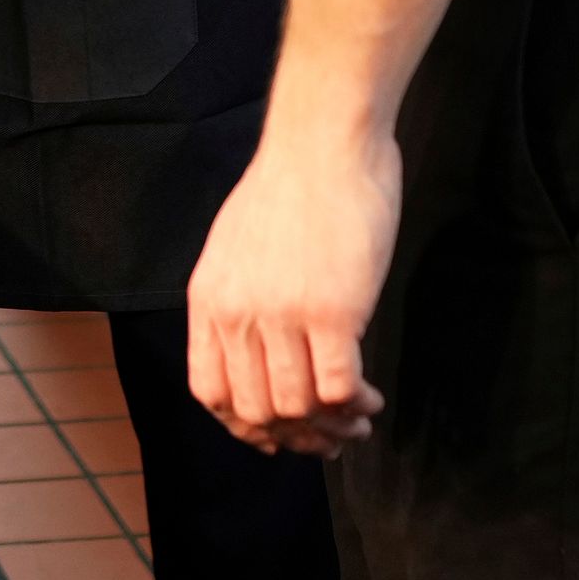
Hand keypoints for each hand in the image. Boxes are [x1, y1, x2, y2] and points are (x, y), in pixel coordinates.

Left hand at [183, 111, 397, 456]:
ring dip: (331, 428)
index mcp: (209, 300)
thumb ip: (239, 299)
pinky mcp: (332, 311)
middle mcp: (238, 314)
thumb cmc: (291, 186)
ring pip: (298, 408)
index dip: (243, 426)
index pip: (210, 392)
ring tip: (357, 420)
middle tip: (328, 437)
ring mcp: (283, 315)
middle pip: (256, 411)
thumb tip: (259, 348)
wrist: (324, 142)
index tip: (277, 434)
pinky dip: (355, 406)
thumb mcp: (236, 246)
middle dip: (295, 437)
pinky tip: (369, 398)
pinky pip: (338, 388)